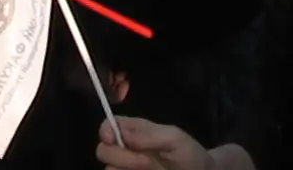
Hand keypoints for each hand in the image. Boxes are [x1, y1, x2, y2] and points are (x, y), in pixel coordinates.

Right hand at [95, 120, 214, 169]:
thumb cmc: (188, 153)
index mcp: (133, 132)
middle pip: (103, 152)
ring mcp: (127, 169)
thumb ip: (150, 134)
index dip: (105, 131)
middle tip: (145, 162)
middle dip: (121, 157)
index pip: (107, 126)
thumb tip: (122, 135)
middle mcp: (126, 151)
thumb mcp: (175, 138)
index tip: (114, 140)